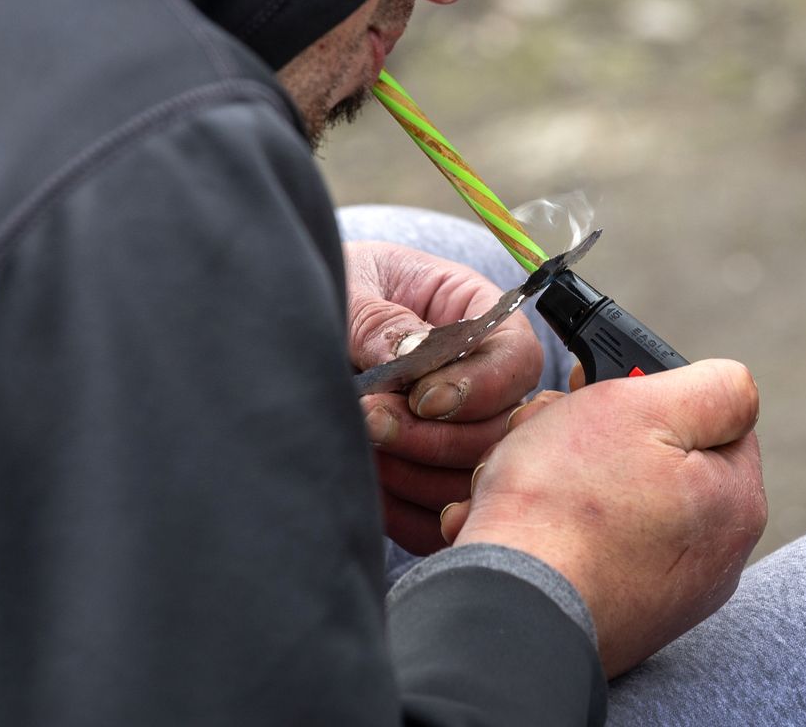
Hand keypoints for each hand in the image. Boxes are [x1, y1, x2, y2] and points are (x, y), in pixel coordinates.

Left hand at [343, 241, 545, 553]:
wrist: (288, 319)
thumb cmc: (330, 286)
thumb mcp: (351, 285)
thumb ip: (381, 322)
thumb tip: (412, 355)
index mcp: (475, 314)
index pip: (517, 358)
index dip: (483, 386)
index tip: (422, 398)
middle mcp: (481, 379)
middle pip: (501, 430)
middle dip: (436, 437)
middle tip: (371, 420)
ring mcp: (458, 432)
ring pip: (473, 481)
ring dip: (417, 475)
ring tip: (359, 444)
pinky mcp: (427, 478)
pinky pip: (438, 520)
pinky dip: (404, 514)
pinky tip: (367, 485)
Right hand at [441, 359, 766, 676]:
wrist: (510, 609)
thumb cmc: (568, 503)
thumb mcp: (642, 408)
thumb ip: (711, 387)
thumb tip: (734, 389)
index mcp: (736, 502)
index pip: (711, 415)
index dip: (652, 392)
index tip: (599, 392)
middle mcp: (714, 557)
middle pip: (656, 458)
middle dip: (597, 436)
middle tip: (546, 434)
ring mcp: (666, 595)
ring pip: (615, 502)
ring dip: (565, 480)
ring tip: (520, 482)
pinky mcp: (618, 619)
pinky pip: (590, 551)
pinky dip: (554, 531)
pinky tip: (520, 530)